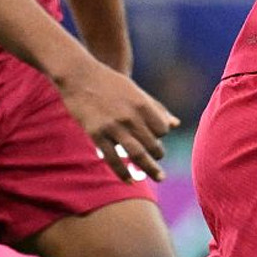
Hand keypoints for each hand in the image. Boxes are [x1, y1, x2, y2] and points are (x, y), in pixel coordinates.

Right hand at [54, 57, 179, 181]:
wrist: (80, 77)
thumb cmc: (111, 83)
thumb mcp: (136, 92)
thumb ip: (156, 109)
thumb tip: (176, 125)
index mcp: (142, 104)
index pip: (162, 129)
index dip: (161, 135)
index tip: (156, 137)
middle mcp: (130, 117)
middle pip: (152, 144)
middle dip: (158, 155)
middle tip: (159, 162)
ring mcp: (113, 127)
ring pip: (137, 154)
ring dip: (150, 168)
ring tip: (158, 176)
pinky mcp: (96, 135)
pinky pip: (113, 159)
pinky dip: (123, 173)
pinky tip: (129, 180)